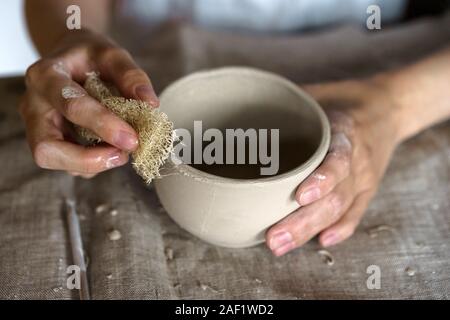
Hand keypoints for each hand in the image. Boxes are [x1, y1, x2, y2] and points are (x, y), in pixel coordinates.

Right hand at [19, 30, 157, 177]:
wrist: (71, 57)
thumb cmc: (89, 56)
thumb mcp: (112, 54)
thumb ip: (131, 75)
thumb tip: (150, 104)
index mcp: (46, 75)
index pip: (72, 106)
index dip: (104, 125)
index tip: (132, 139)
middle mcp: (33, 104)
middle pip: (46, 148)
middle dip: (86, 160)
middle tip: (122, 156)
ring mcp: (36, 126)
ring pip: (51, 160)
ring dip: (90, 164)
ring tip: (121, 152)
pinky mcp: (48, 140)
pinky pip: (65, 163)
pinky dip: (91, 163)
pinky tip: (110, 149)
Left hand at [266, 78, 400, 255]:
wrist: (388, 107)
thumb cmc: (343, 101)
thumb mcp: (319, 93)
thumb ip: (288, 100)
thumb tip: (245, 100)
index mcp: (345, 132)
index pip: (338, 160)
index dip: (322, 179)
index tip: (300, 196)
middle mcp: (358, 159)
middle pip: (334, 197)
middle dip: (302, 221)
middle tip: (272, 238)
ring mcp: (364, 178)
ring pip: (339, 210)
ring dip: (310, 230)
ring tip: (280, 245)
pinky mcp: (367, 190)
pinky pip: (355, 213)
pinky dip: (341, 229)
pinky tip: (322, 241)